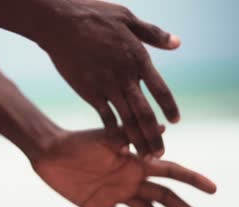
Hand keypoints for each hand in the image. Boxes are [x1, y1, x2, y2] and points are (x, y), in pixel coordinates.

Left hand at [30, 129, 216, 206]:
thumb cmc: (78, 142)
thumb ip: (132, 135)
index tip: (213, 189)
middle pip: (165, 199)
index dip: (192, 180)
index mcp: (136, 162)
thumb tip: (165, 127)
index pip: (170, 172)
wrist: (50, 153)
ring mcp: (117, 193)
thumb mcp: (105, 138)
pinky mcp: (101, 205)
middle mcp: (131, 179)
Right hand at [38, 0, 180, 156]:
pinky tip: (119, 145)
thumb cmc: (94, 17)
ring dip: (137, 140)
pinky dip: (114, 133)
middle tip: (160, 155)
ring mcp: (106, 87)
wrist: (61, 24)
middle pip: (145, 113)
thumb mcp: (128, 18)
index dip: (169, 107)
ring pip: (127, 119)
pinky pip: (105, 117)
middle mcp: (125, 77)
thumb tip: (177, 44)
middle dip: (154, 135)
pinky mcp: (89, 93)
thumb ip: (153, 34)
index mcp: (138, 59)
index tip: (174, 122)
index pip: (160, 89)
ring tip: (144, 157)